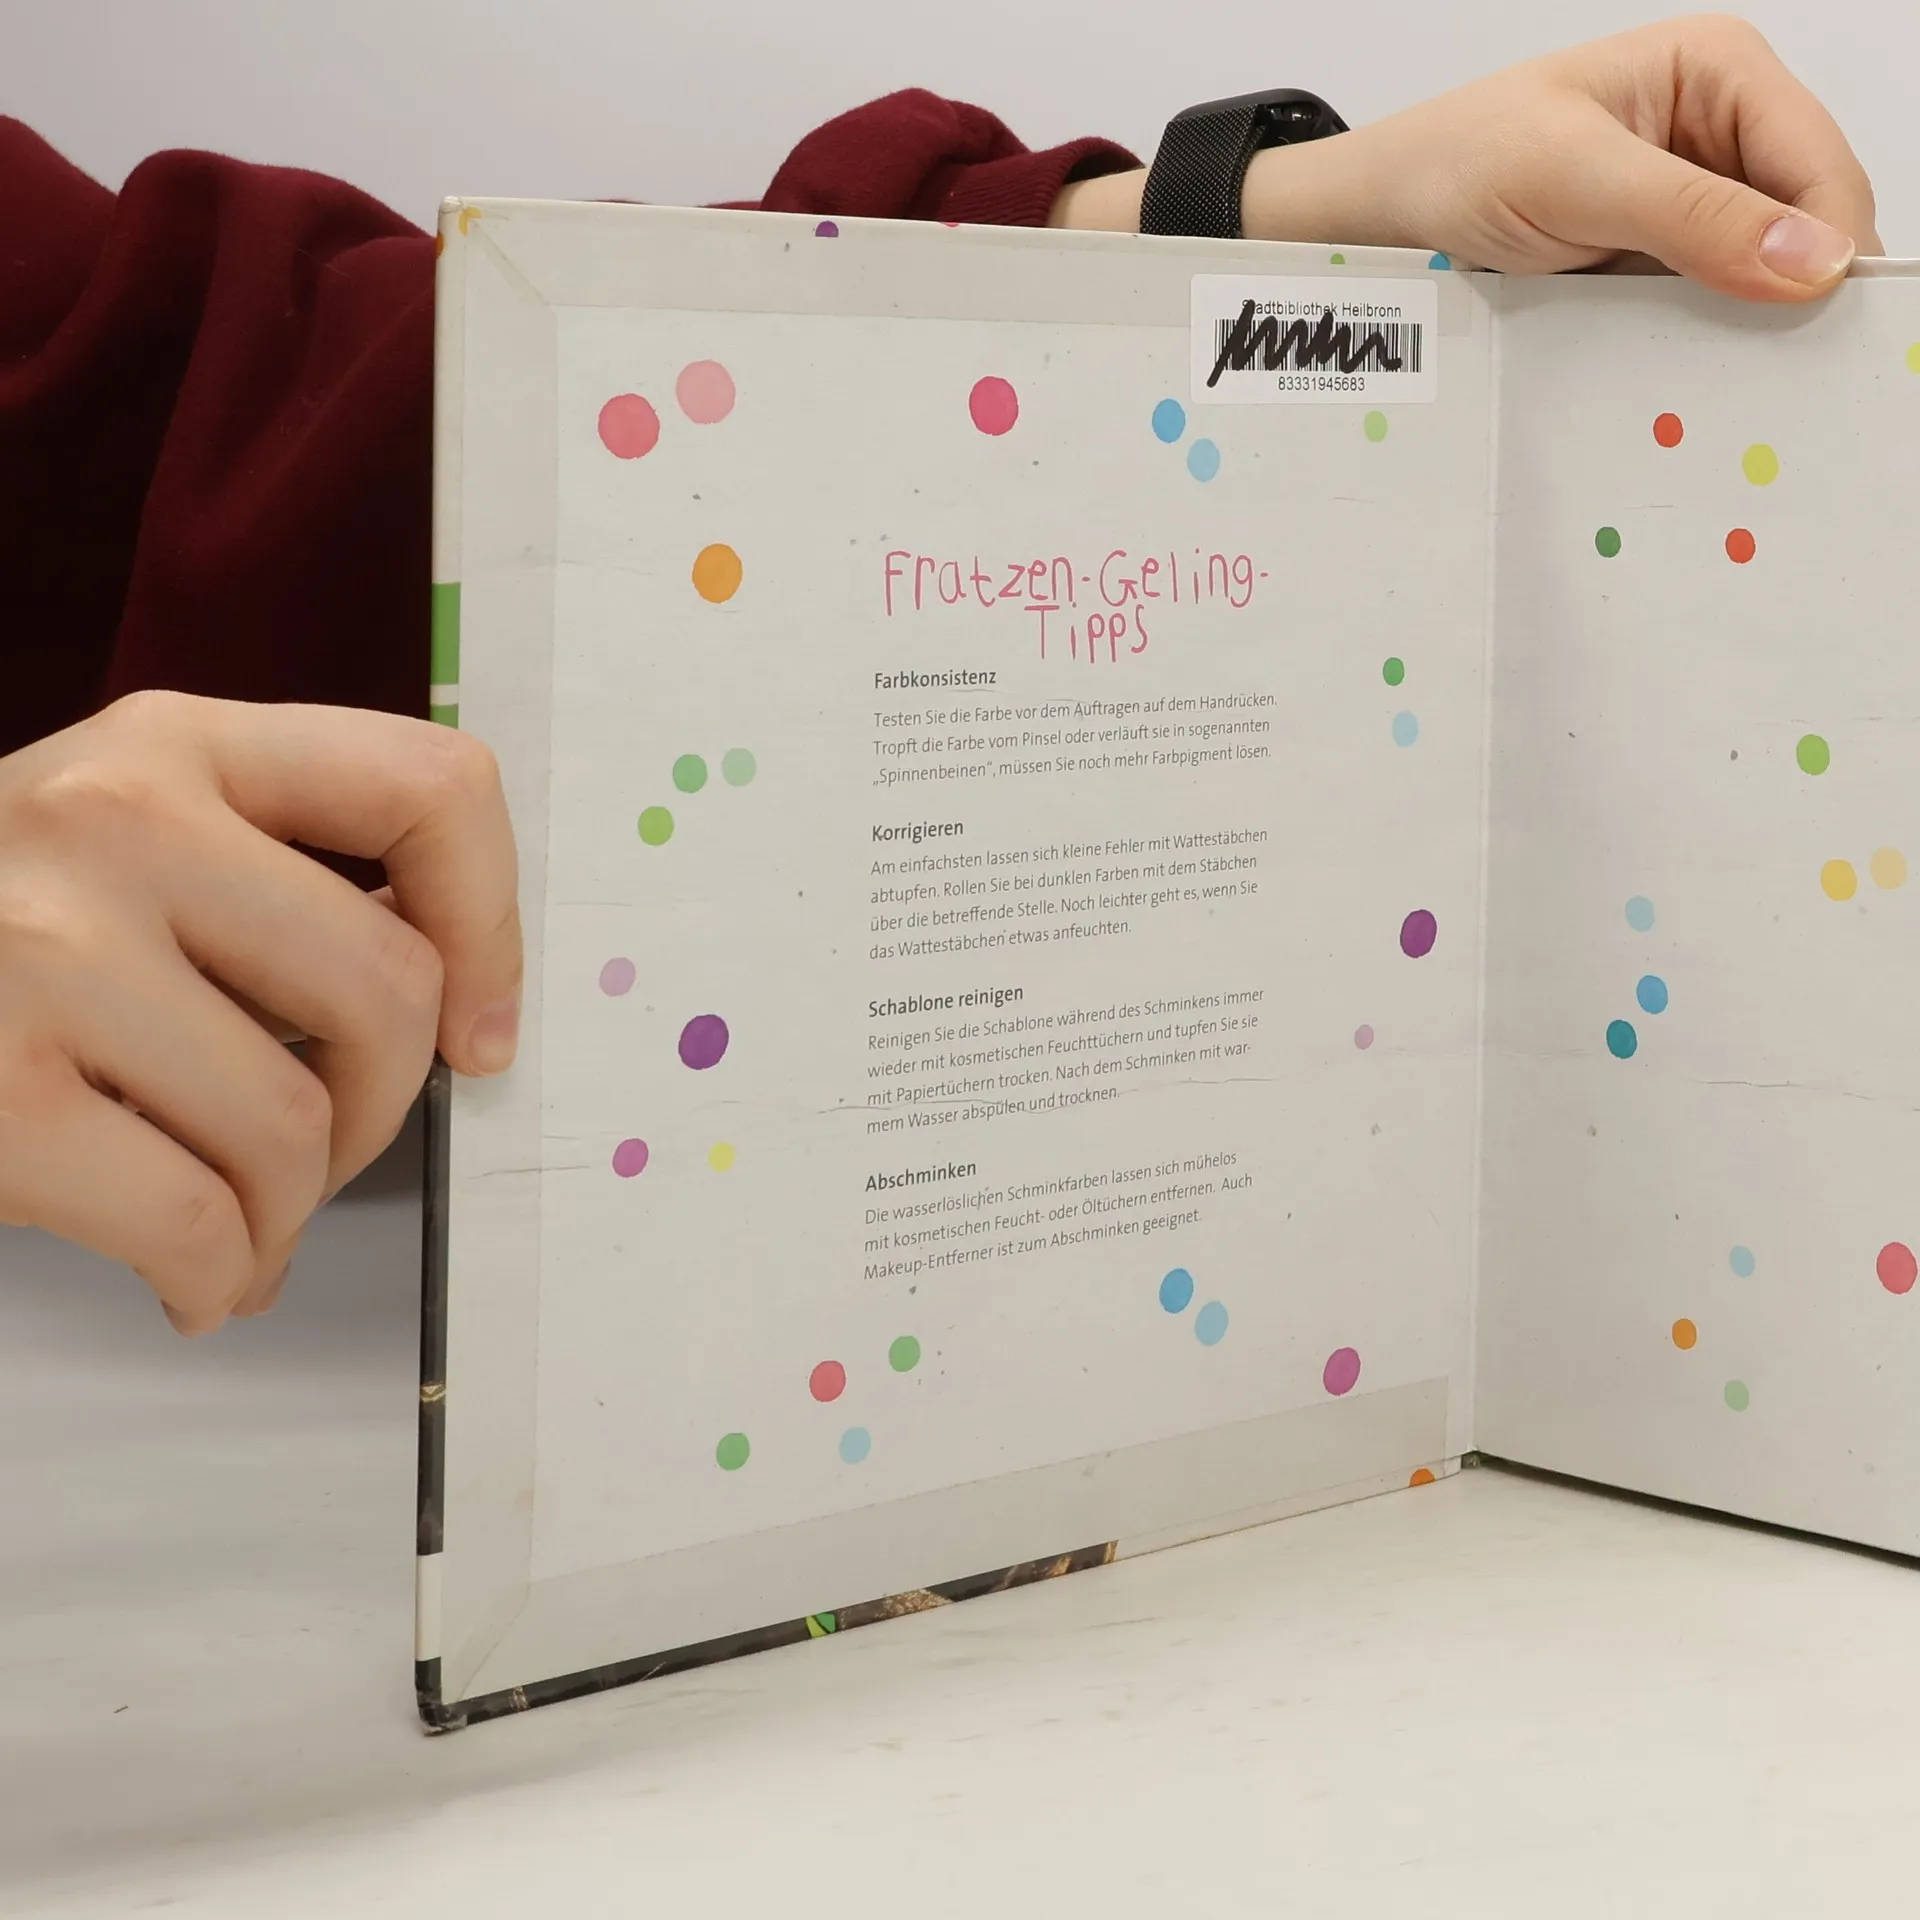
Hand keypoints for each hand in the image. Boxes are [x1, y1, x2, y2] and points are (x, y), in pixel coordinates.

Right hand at [0, 693, 520, 1335]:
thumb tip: (461, 1009)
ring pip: (300, 1126)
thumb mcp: (119, 847)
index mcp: (174, 744)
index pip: (432, 786)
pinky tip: (194, 1280)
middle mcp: (115, 819)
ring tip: (240, 1227)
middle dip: (381, 1112)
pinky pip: (202, 1222)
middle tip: (322, 1155)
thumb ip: (270, 879)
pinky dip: (221, 1278)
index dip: (493, 925)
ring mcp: (44, 950)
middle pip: (388, 990)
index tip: (478, 1028)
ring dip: (290, 1213)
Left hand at [1054, 15, 1879, 301]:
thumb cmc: (1462, 163)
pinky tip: (1690, 377)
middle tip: (1782, 378)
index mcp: (1722, 72)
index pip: (1822, 166)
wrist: (1384, 211)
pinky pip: (1707, 304)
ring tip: (1739, 386)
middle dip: (1796, 292)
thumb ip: (1694, 215)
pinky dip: (1704, 340)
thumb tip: (1813, 262)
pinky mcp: (1657, 258)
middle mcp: (1722, 129)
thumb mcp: (1577, 179)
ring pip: (1762, 273)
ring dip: (1750, 326)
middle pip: (1806, 223)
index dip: (1832, 247)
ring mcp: (1692, 198)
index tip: (1817, 332)